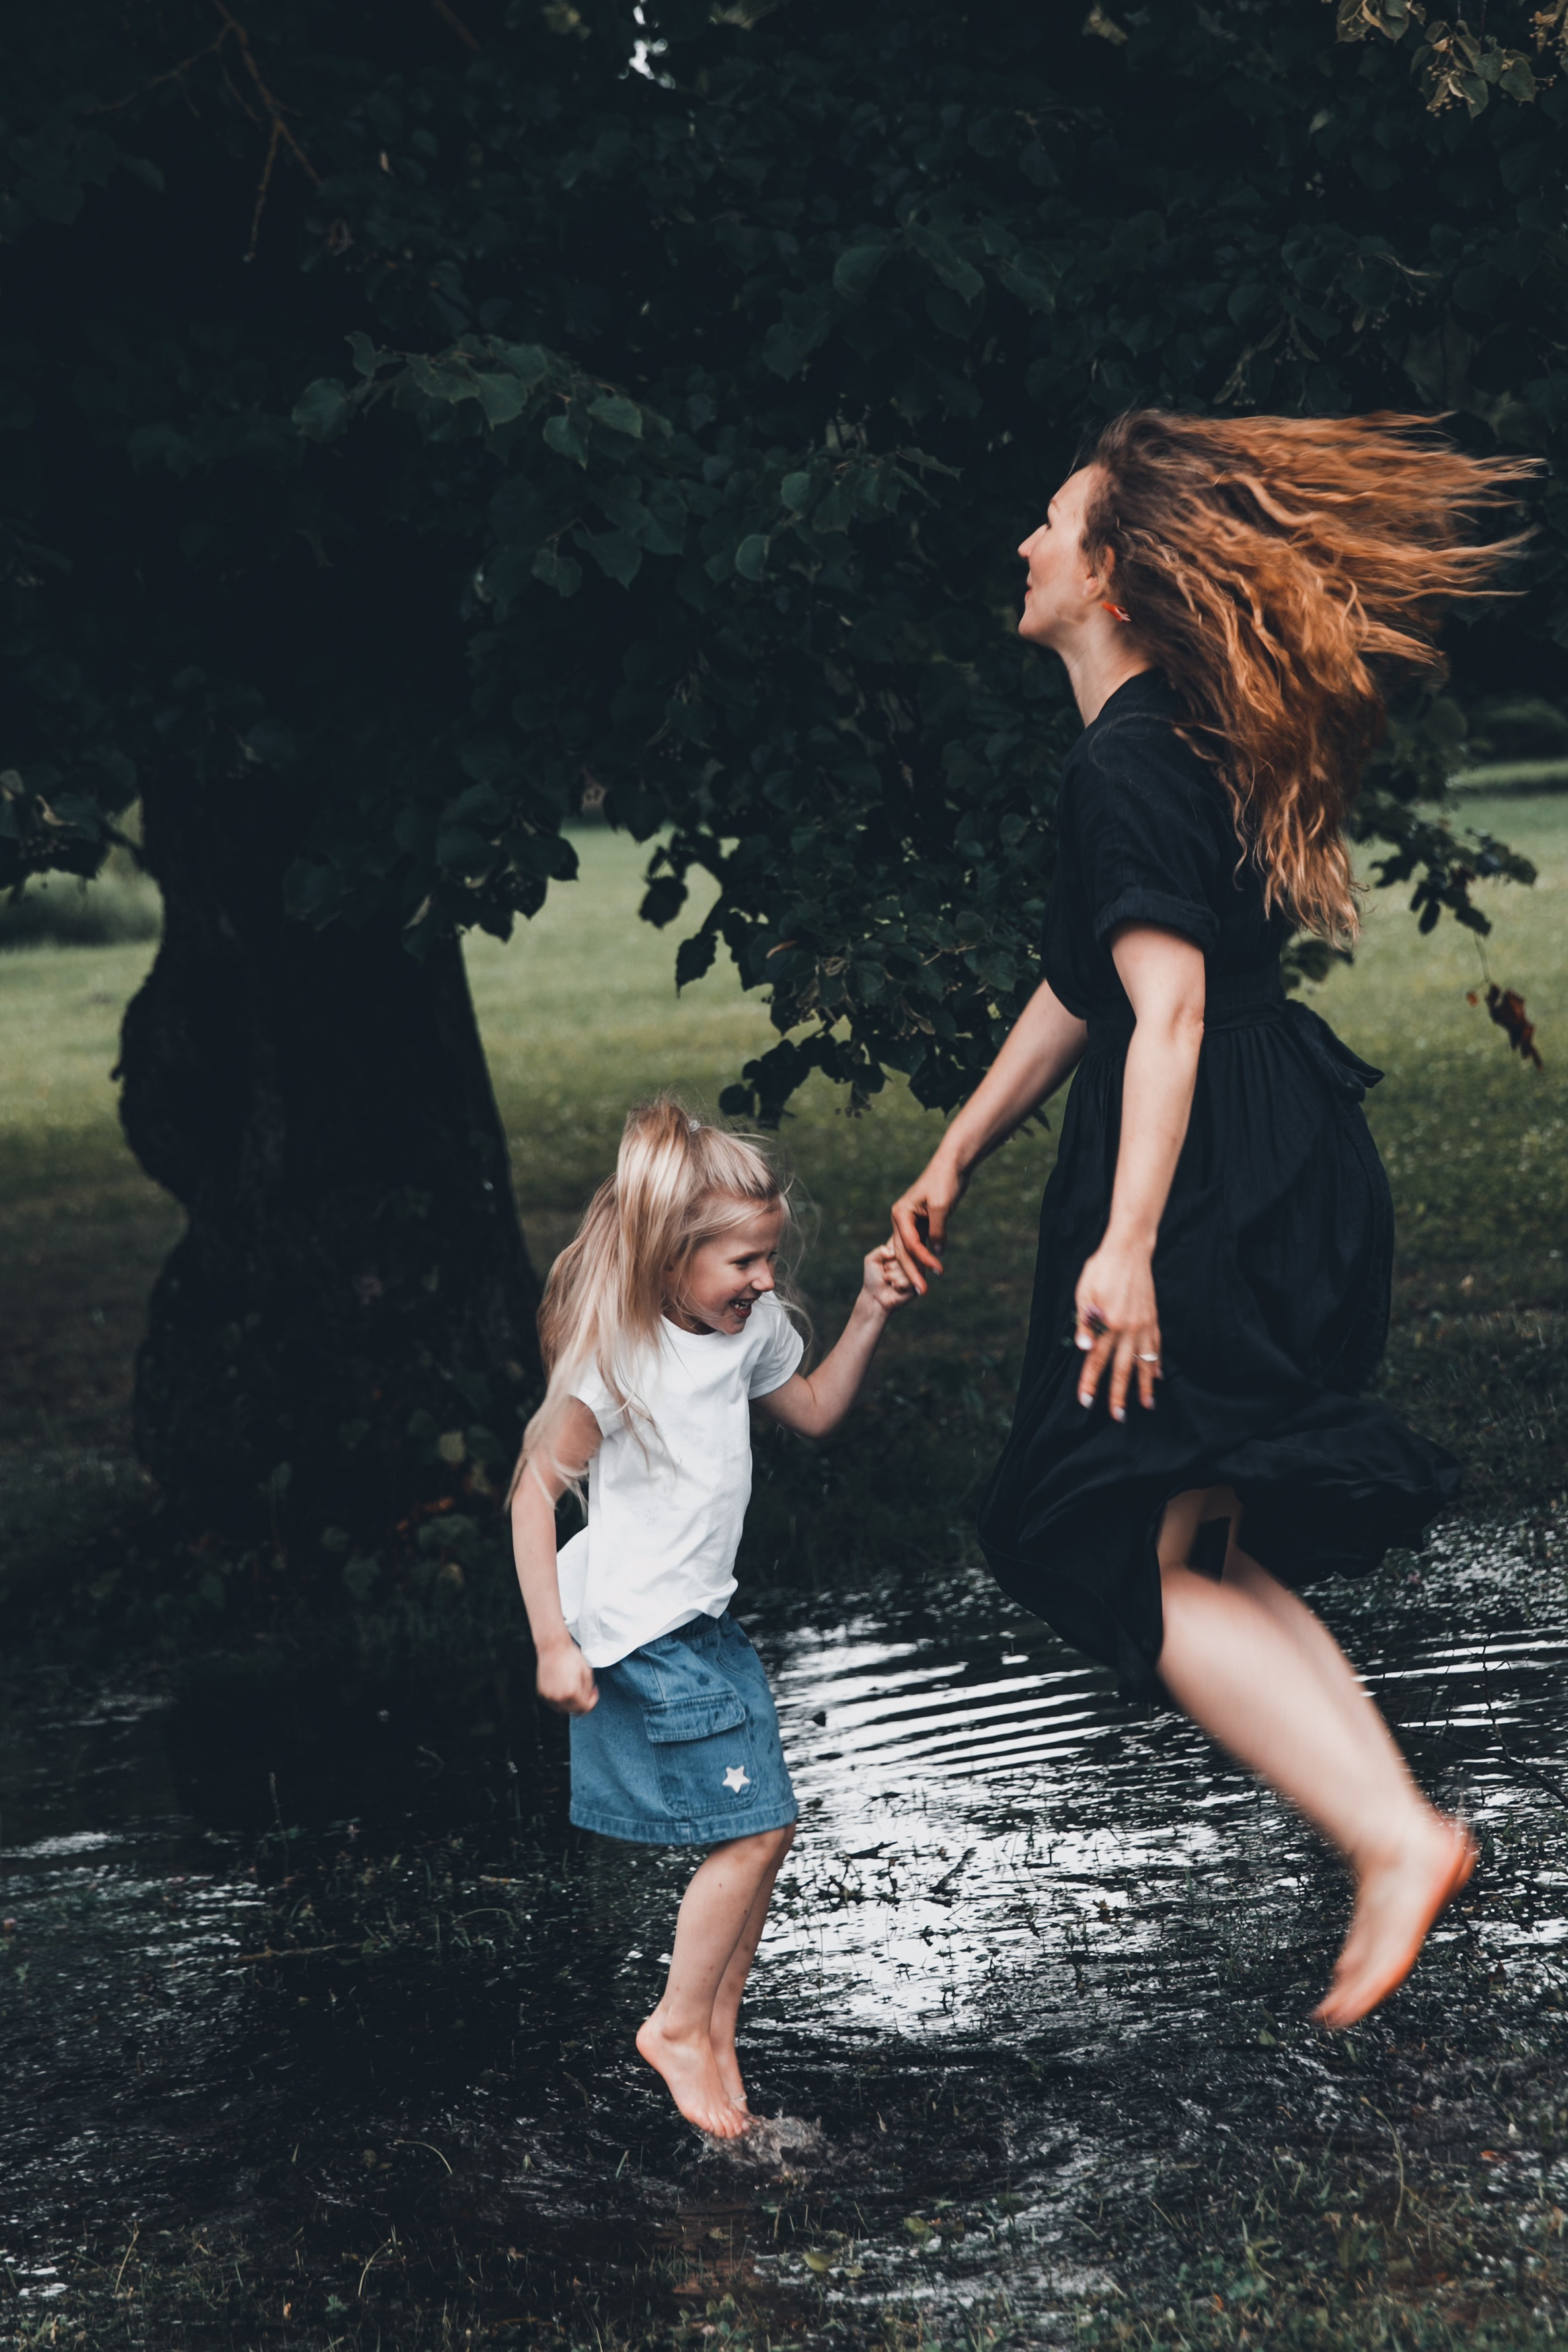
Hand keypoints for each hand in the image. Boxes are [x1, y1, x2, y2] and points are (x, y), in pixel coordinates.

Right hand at [535, 1636, 597, 1715]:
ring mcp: (549, 1697)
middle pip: (575, 1710)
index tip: (594, 1692)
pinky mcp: (542, 1693)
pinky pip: (553, 1703)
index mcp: (572, 1693)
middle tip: (587, 1691)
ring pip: (563, 1709)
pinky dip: (560, 1700)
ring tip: (574, 1690)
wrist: (552, 1647)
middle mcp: (559, 1698)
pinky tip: (564, 1688)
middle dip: (583, 1702)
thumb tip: (588, 1698)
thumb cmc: (570, 1656)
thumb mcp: (587, 1672)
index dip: (593, 1701)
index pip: (586, 1708)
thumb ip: (589, 1690)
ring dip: (571, 1703)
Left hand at [862, 1240, 916, 1316]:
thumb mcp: (872, 1259)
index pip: (904, 1243)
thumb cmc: (873, 1277)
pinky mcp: (918, 1285)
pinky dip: (897, 1284)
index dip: (894, 1250)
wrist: (874, 1296)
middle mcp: (912, 1261)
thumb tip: (893, 1252)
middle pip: (904, 1256)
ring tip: (890, 1281)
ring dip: (892, 1276)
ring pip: (905, 1269)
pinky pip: (908, 1280)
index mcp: (903, 1251)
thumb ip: (880, 1250)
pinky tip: (895, 1287)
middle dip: (889, 1266)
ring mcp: (917, 1273)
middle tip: (886, 1272)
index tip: (886, 1258)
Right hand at [889, 1151, 967, 1294]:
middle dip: (913, 1272)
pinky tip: (930, 1269)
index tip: (937, 1272)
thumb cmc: (944, 1181)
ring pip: (911, 1250)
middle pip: (905, 1251)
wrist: (952, 1164)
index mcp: (900, 1214)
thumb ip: (938, 1232)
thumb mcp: (942, 1207)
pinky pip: (920, 1243)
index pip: (910, 1244)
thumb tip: (937, 1253)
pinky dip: (925, 1256)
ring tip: (924, 1286)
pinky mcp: (921, 1222)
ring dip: (919, 1267)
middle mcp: (901, 1219)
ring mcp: (910, 1221)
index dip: (923, 1260)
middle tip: (922, 1292)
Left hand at [1074, 1236, 1160, 1421]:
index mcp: (1108, 1323)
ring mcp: (1143, 1325)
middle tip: (1118, 1416)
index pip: (1096, 1360)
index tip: (1086, 1401)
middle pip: (1122, 1368)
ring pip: (1144, 1362)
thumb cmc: (1101, 1270)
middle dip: (1119, 1394)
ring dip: (1144, 1385)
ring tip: (1146, 1405)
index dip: (1090, 1381)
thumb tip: (1084, 1349)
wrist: (1129, 1250)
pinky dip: (1157, 1363)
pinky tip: (1157, 1376)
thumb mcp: (1083, 1293)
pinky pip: (1157, 1346)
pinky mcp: (1153, 1318)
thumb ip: (1084, 1323)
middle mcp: (1128, 1328)